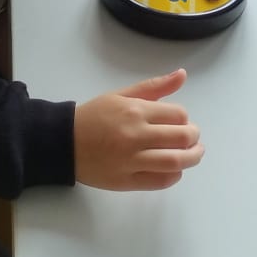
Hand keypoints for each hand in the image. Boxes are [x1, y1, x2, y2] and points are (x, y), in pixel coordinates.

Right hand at [73, 70, 203, 190]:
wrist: (63, 143)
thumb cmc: (94, 117)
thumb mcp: (121, 95)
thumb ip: (154, 87)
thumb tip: (182, 75)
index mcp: (135, 111)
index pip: (178, 115)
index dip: (185, 119)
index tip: (181, 122)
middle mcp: (135, 135)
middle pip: (182, 138)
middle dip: (194, 138)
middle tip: (192, 139)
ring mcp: (131, 160)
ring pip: (175, 162)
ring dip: (192, 158)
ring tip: (193, 154)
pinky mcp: (126, 181)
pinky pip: (160, 181)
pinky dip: (174, 175)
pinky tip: (174, 169)